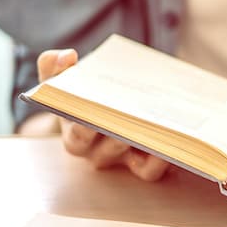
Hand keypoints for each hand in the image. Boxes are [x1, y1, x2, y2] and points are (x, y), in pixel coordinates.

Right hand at [32, 48, 169, 181]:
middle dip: (117, 137)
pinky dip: (163, 158)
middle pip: (107, 151)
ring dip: (146, 147)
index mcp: (76, 135)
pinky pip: (154, 169)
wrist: (107, 105)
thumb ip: (53, 66)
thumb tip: (66, 56)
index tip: (92, 116)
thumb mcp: (61, 79)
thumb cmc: (81, 95)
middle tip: (129, 120)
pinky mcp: (148, 164)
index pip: (77, 137)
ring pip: (135, 163)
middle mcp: (99, 153)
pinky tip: (173, 139)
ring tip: (158, 128)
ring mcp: (125, 160)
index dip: (82, 129)